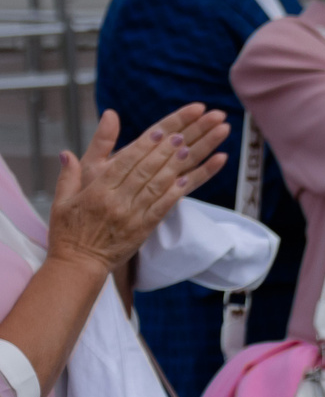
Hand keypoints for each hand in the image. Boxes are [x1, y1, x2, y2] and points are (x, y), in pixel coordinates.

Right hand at [48, 106, 228, 276]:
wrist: (78, 265)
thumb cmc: (69, 231)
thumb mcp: (62, 201)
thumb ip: (68, 174)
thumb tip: (67, 152)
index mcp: (97, 192)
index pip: (123, 164)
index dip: (143, 146)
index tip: (160, 131)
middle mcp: (116, 201)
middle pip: (144, 171)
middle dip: (165, 150)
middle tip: (183, 133)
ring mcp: (132, 216)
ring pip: (157, 186)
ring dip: (175, 166)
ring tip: (190, 148)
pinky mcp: (143, 229)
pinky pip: (162, 208)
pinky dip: (176, 192)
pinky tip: (189, 178)